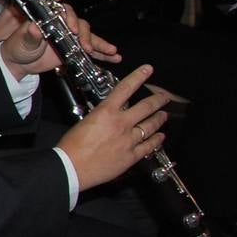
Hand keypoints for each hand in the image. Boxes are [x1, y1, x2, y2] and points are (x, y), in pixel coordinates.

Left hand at [0, 4, 119, 79]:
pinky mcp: (73, 50)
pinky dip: (102, 54)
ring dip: (102, 44)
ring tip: (113, 52)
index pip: (65, 13)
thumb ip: (30, 35)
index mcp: (50, 18)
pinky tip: (113, 57)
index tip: (73, 31)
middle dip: (86, 36)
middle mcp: (62, 26)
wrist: (18, 62)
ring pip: (89, 38)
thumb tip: (34, 27)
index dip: (71, 20)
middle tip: (86, 47)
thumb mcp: (22, 40)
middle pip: (80, 25)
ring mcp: (69, 38)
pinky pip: (90, 51)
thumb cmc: (17, 46)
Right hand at [56, 65, 169, 191]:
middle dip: (158, 100)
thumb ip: (100, 117)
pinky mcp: (131, 156)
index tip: (147, 69)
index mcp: (106, 112)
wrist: (72, 167)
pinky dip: (157, 140)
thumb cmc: (72, 146)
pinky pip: (149, 146)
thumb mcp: (83, 122)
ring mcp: (128, 140)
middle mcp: (121, 124)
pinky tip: (160, 137)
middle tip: (165, 97)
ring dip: (159, 119)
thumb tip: (108, 116)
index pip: (126, 89)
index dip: (138, 76)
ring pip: (150, 126)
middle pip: (146, 107)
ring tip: (163, 115)